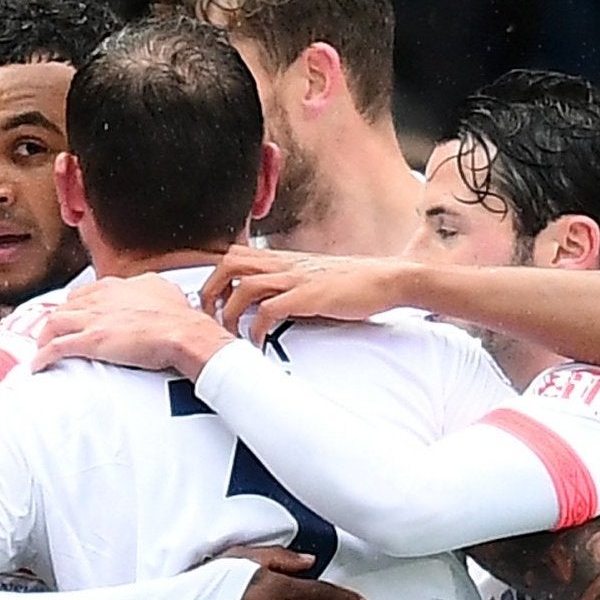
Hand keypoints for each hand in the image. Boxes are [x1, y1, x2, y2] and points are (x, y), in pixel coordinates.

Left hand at [31, 274, 231, 375]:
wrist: (182, 333)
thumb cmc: (177, 316)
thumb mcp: (162, 289)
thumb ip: (148, 286)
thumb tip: (150, 287)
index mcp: (115, 286)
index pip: (83, 292)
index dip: (75, 306)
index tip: (73, 317)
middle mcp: (99, 298)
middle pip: (64, 307)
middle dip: (56, 321)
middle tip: (53, 335)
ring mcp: (93, 319)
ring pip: (54, 323)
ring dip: (44, 337)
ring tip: (42, 349)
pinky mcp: (91, 341)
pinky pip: (56, 347)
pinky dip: (43, 356)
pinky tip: (38, 365)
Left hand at [202, 246, 417, 340]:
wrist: (390, 279)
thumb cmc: (354, 284)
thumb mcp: (313, 278)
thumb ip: (289, 286)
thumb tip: (267, 306)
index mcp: (283, 259)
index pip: (234, 255)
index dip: (214, 276)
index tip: (209, 303)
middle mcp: (285, 264)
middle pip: (228, 263)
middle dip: (209, 292)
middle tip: (209, 319)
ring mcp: (297, 278)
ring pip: (242, 285)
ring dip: (228, 314)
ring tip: (228, 337)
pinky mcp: (309, 296)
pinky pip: (269, 310)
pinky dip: (256, 330)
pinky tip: (257, 345)